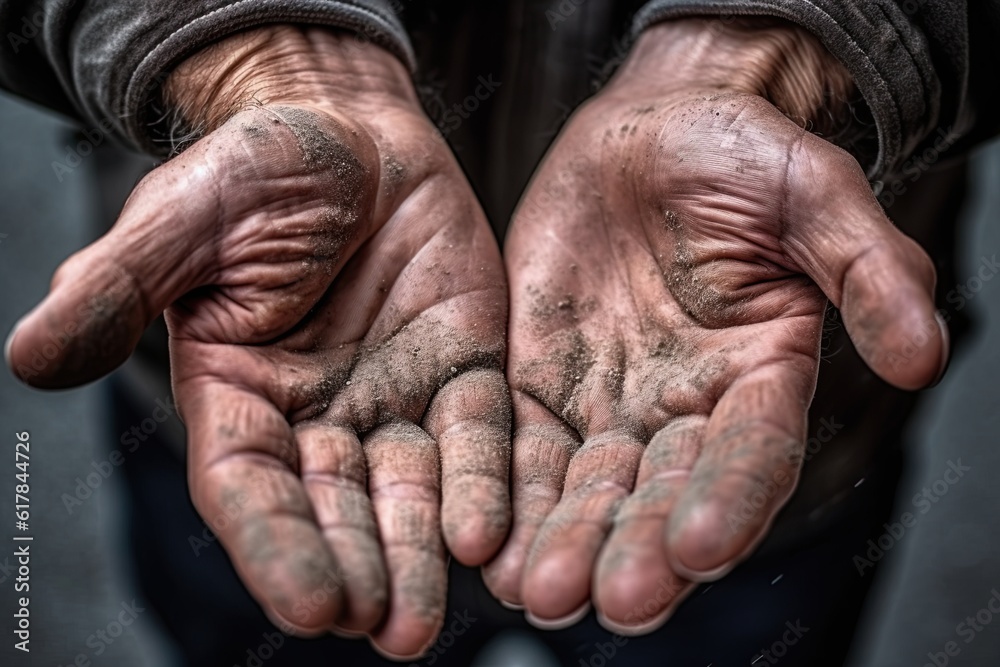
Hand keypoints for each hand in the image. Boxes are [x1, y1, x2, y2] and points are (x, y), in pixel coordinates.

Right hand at [5, 27, 509, 657]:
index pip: (251, 489)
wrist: (350, 126)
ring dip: (420, 553)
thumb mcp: (182, 220)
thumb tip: (30, 357)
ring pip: (410, 489)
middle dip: (359, 568)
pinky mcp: (464, 367)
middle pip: (337, 508)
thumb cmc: (254, 168)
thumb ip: (119, 288)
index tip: (308, 607)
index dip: (277, 546)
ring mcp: (396, 396)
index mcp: (240, 396)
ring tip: (429, 617)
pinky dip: (483, 481)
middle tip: (386, 630)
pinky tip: (488, 535)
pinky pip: (479, 432)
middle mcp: (320, 415)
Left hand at [484, 18, 946, 633]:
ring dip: (565, 541)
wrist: (646, 135)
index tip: (699, 548)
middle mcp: (684, 408)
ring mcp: (609, 403)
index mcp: (760, 376)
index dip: (729, 500)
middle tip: (613, 599)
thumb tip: (924, 355)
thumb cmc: (739, 156)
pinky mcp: (542, 384)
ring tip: (538, 594)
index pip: (752, 455)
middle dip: (637, 548)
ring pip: (587, 487)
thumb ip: (868, 270)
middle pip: (663, 494)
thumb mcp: (815, 194)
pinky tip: (487, 547)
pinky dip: (507, 494)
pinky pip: (522, 446)